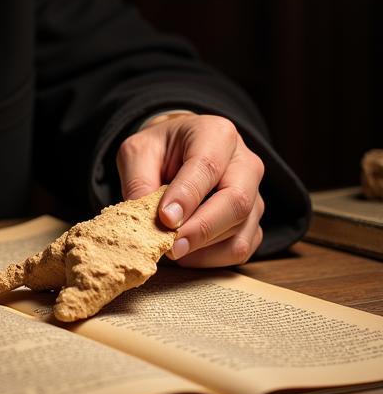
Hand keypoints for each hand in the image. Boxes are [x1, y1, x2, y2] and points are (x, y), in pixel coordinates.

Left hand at [116, 112, 264, 266]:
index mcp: (216, 134)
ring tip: (170, 248)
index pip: (208, 166)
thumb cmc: (159, 150)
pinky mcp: (252, 222)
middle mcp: (245, 163)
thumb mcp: (137, 151)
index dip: (187, 196)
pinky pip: (240, 249)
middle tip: (170, 246)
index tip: (165, 218)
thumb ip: (138, 181)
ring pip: (239, 231)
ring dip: (203, 248)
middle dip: (201, 229)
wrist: (178, 151)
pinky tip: (186, 254)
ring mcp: (255, 195)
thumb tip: (146, 223)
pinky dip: (212, 259)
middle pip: (236, 202)